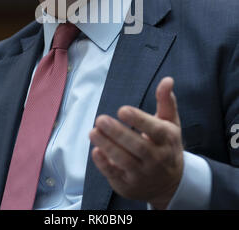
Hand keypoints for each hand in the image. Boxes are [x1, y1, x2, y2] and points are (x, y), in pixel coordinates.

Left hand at [89, 77, 183, 208]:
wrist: (171, 183)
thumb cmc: (166, 145)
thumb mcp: (170, 123)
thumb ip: (166, 101)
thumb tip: (167, 79)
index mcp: (167, 140)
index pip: (155, 130)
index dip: (139, 120)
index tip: (122, 110)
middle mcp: (156, 158)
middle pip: (137, 147)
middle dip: (118, 133)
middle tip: (100, 119)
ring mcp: (143, 174)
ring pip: (124, 161)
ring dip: (107, 146)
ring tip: (93, 132)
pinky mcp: (129, 185)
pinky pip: (115, 175)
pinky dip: (105, 165)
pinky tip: (96, 151)